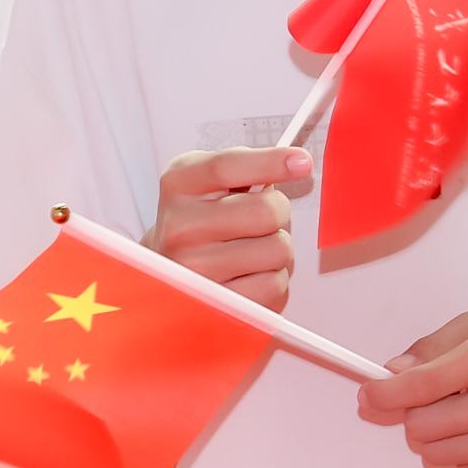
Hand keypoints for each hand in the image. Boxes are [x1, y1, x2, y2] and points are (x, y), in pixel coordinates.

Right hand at [149, 146, 311, 309]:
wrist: (166, 272)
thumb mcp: (208, 181)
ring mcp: (195, 269)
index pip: (227, 166)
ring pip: (278, 250)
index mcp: (178, 185)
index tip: (301, 162)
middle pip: (266, 211)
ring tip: (252, 250)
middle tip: (262, 220)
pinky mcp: (216, 305)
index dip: (271, 162)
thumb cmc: (199, 222)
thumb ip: (246, 166)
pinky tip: (250, 275)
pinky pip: (275, 286)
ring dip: (277, 249)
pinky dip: (274, 280)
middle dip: (278, 213)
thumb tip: (296, 162)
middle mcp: (179, 227)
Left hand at [359, 308, 467, 467]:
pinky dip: (466, 454)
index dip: (381, 394)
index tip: (369, 394)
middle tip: (436, 398)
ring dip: (439, 436)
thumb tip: (392, 373)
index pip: (418, 387)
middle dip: (414, 414)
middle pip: (420, 428)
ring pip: (437, 456)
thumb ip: (437, 346)